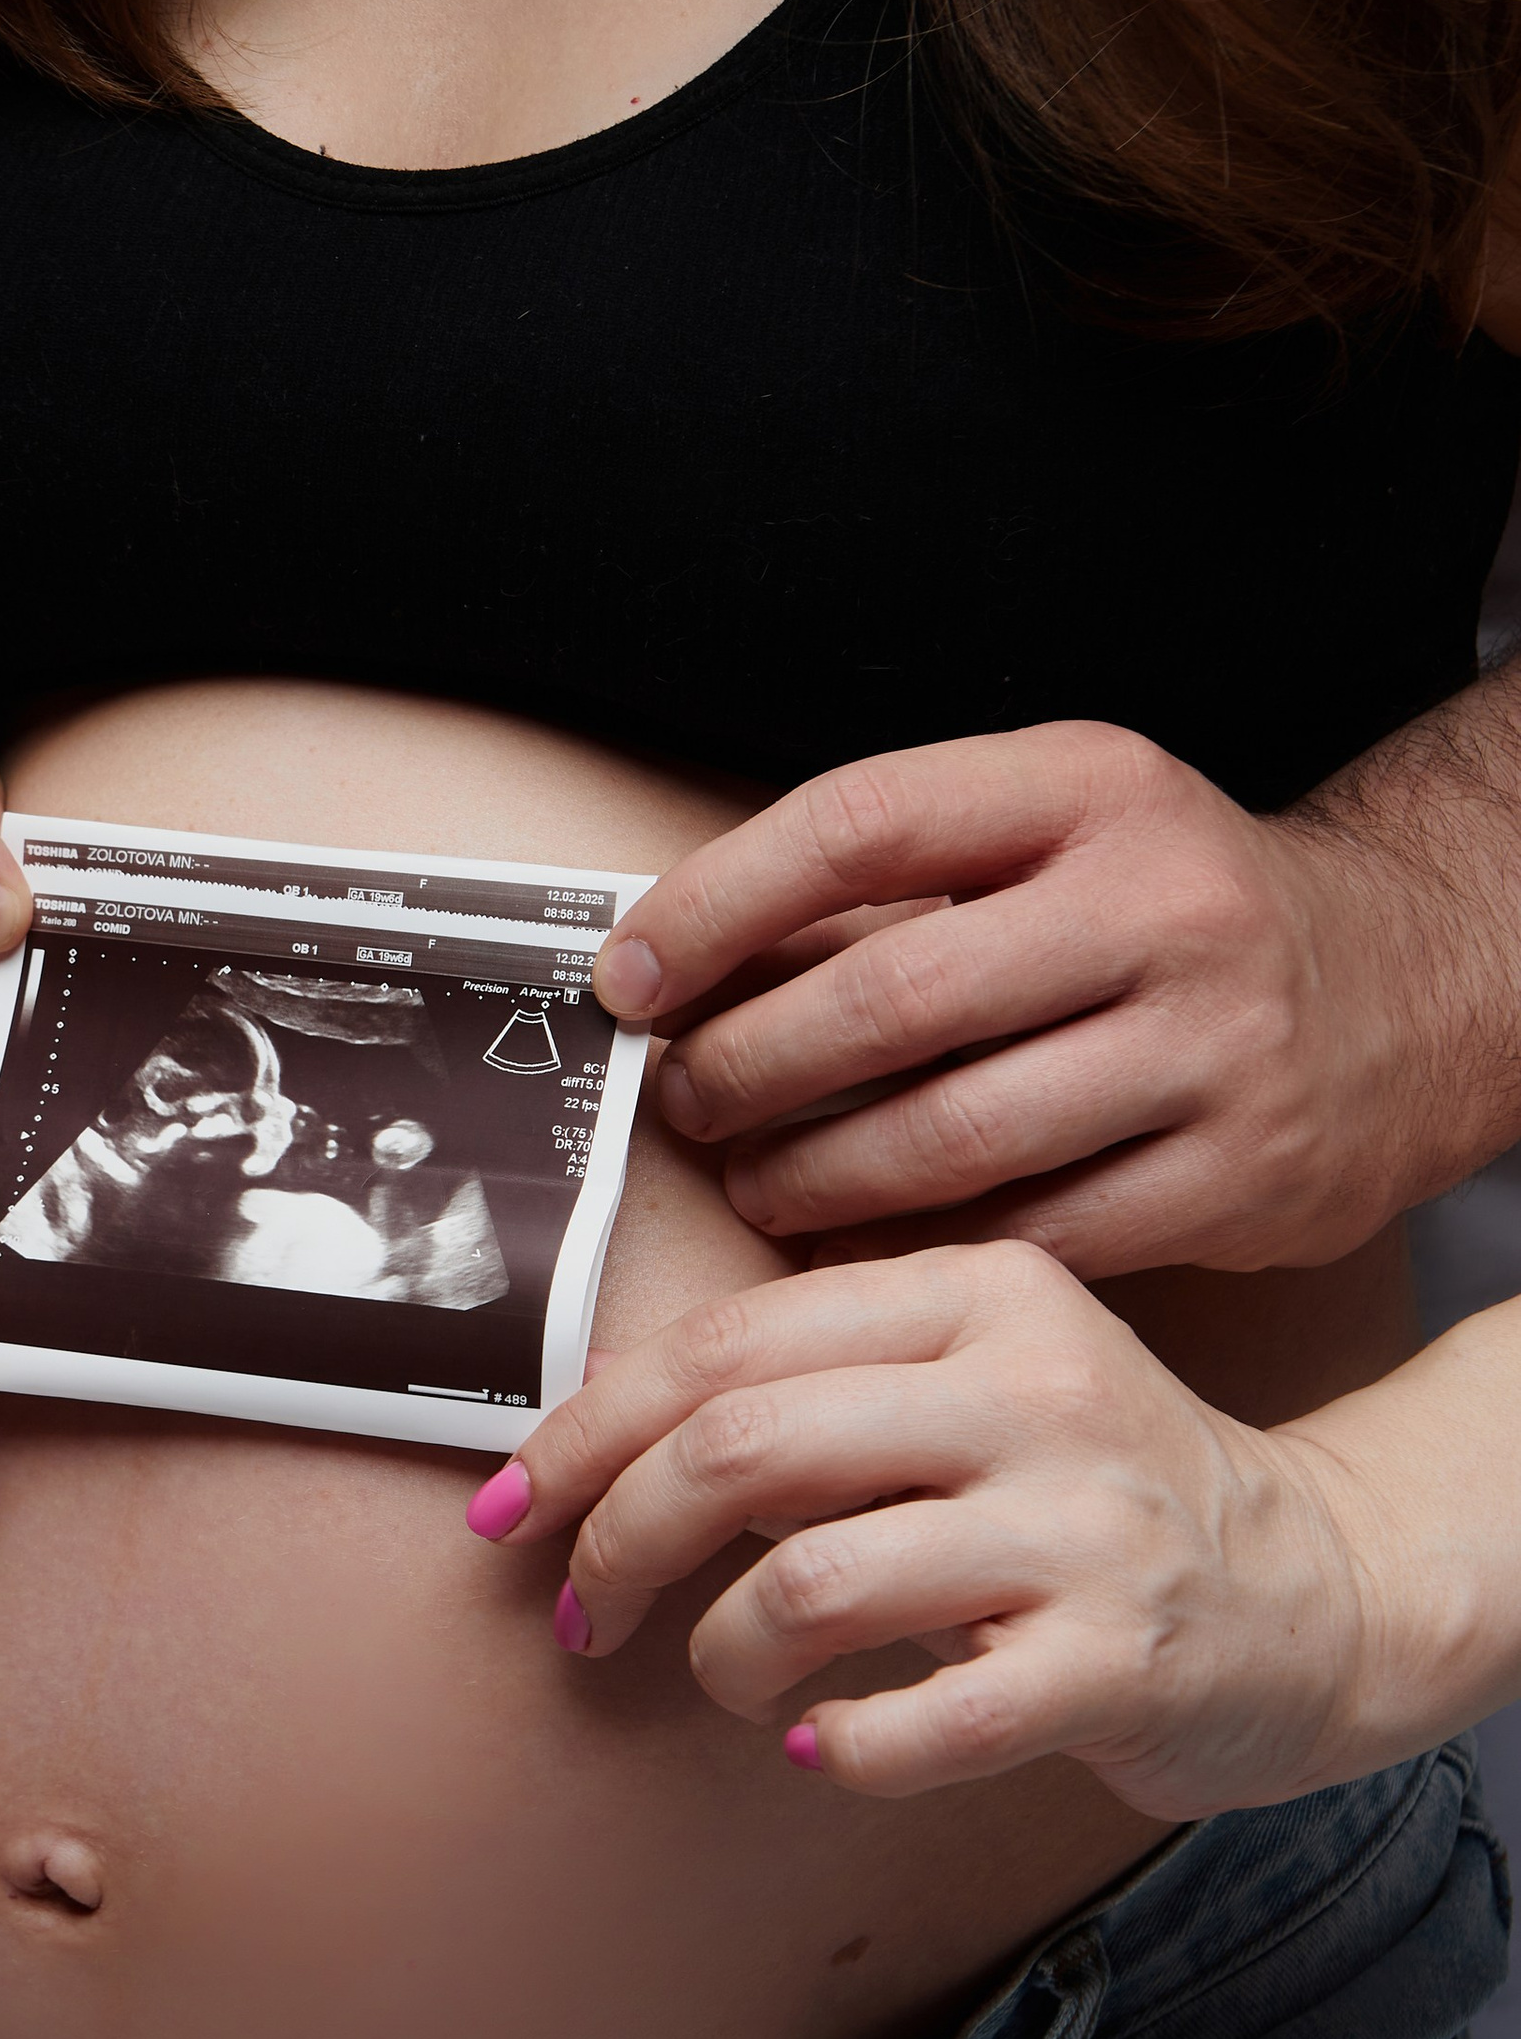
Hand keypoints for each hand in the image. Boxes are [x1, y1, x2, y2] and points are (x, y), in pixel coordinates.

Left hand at [473, 1243, 1384, 1817]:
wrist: (1323, 1590)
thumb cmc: (1091, 1491)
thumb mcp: (974, 1379)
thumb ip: (814, 1377)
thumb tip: (586, 1419)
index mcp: (978, 1295)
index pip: (725, 1344)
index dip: (585, 1433)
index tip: (510, 1508)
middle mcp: (1032, 1391)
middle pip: (741, 1448)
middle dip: (617, 1541)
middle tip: (585, 1609)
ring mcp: (1083, 1527)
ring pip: (808, 1585)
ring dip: (720, 1654)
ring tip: (730, 1680)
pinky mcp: (1119, 1662)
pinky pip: (914, 1722)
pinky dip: (835, 1750)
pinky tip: (826, 1746)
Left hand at [590, 721, 1437, 1277]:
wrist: (1408, 986)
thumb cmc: (1171, 912)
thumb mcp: (1062, 831)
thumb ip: (901, 883)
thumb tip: (675, 967)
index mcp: (1093, 791)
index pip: (859, 827)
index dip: (716, 908)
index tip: (629, 977)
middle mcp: (1164, 908)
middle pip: (891, 1001)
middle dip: (750, 1067)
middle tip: (686, 1102)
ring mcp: (1212, 1049)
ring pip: (952, 1138)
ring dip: (815, 1177)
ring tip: (758, 1183)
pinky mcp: (1240, 1178)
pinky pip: (1034, 1232)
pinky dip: (924, 1247)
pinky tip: (862, 1245)